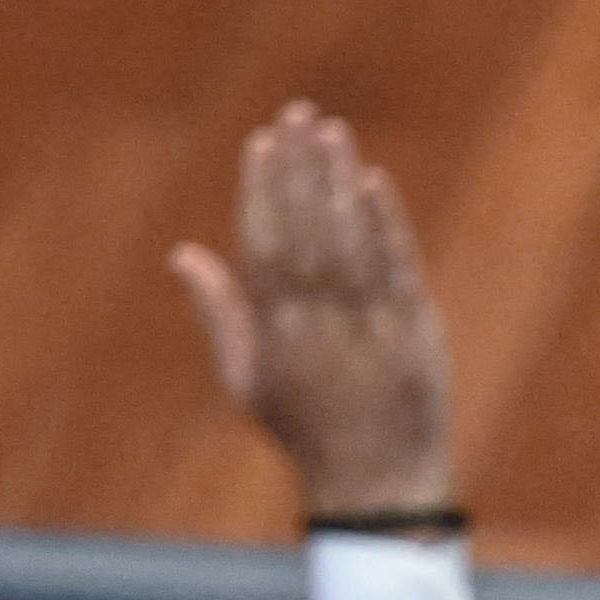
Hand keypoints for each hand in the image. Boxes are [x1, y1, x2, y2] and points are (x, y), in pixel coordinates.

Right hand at [174, 103, 454, 526]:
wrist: (378, 486)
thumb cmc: (306, 433)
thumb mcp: (249, 384)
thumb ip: (221, 313)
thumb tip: (183, 253)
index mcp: (278, 336)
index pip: (267, 246)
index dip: (263, 191)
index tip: (261, 142)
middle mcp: (323, 326)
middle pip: (310, 232)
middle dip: (301, 169)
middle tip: (299, 113)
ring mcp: (372, 328)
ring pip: (353, 243)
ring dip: (340, 182)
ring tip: (331, 131)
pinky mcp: (416, 333)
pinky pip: (399, 269)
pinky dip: (387, 225)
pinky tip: (373, 182)